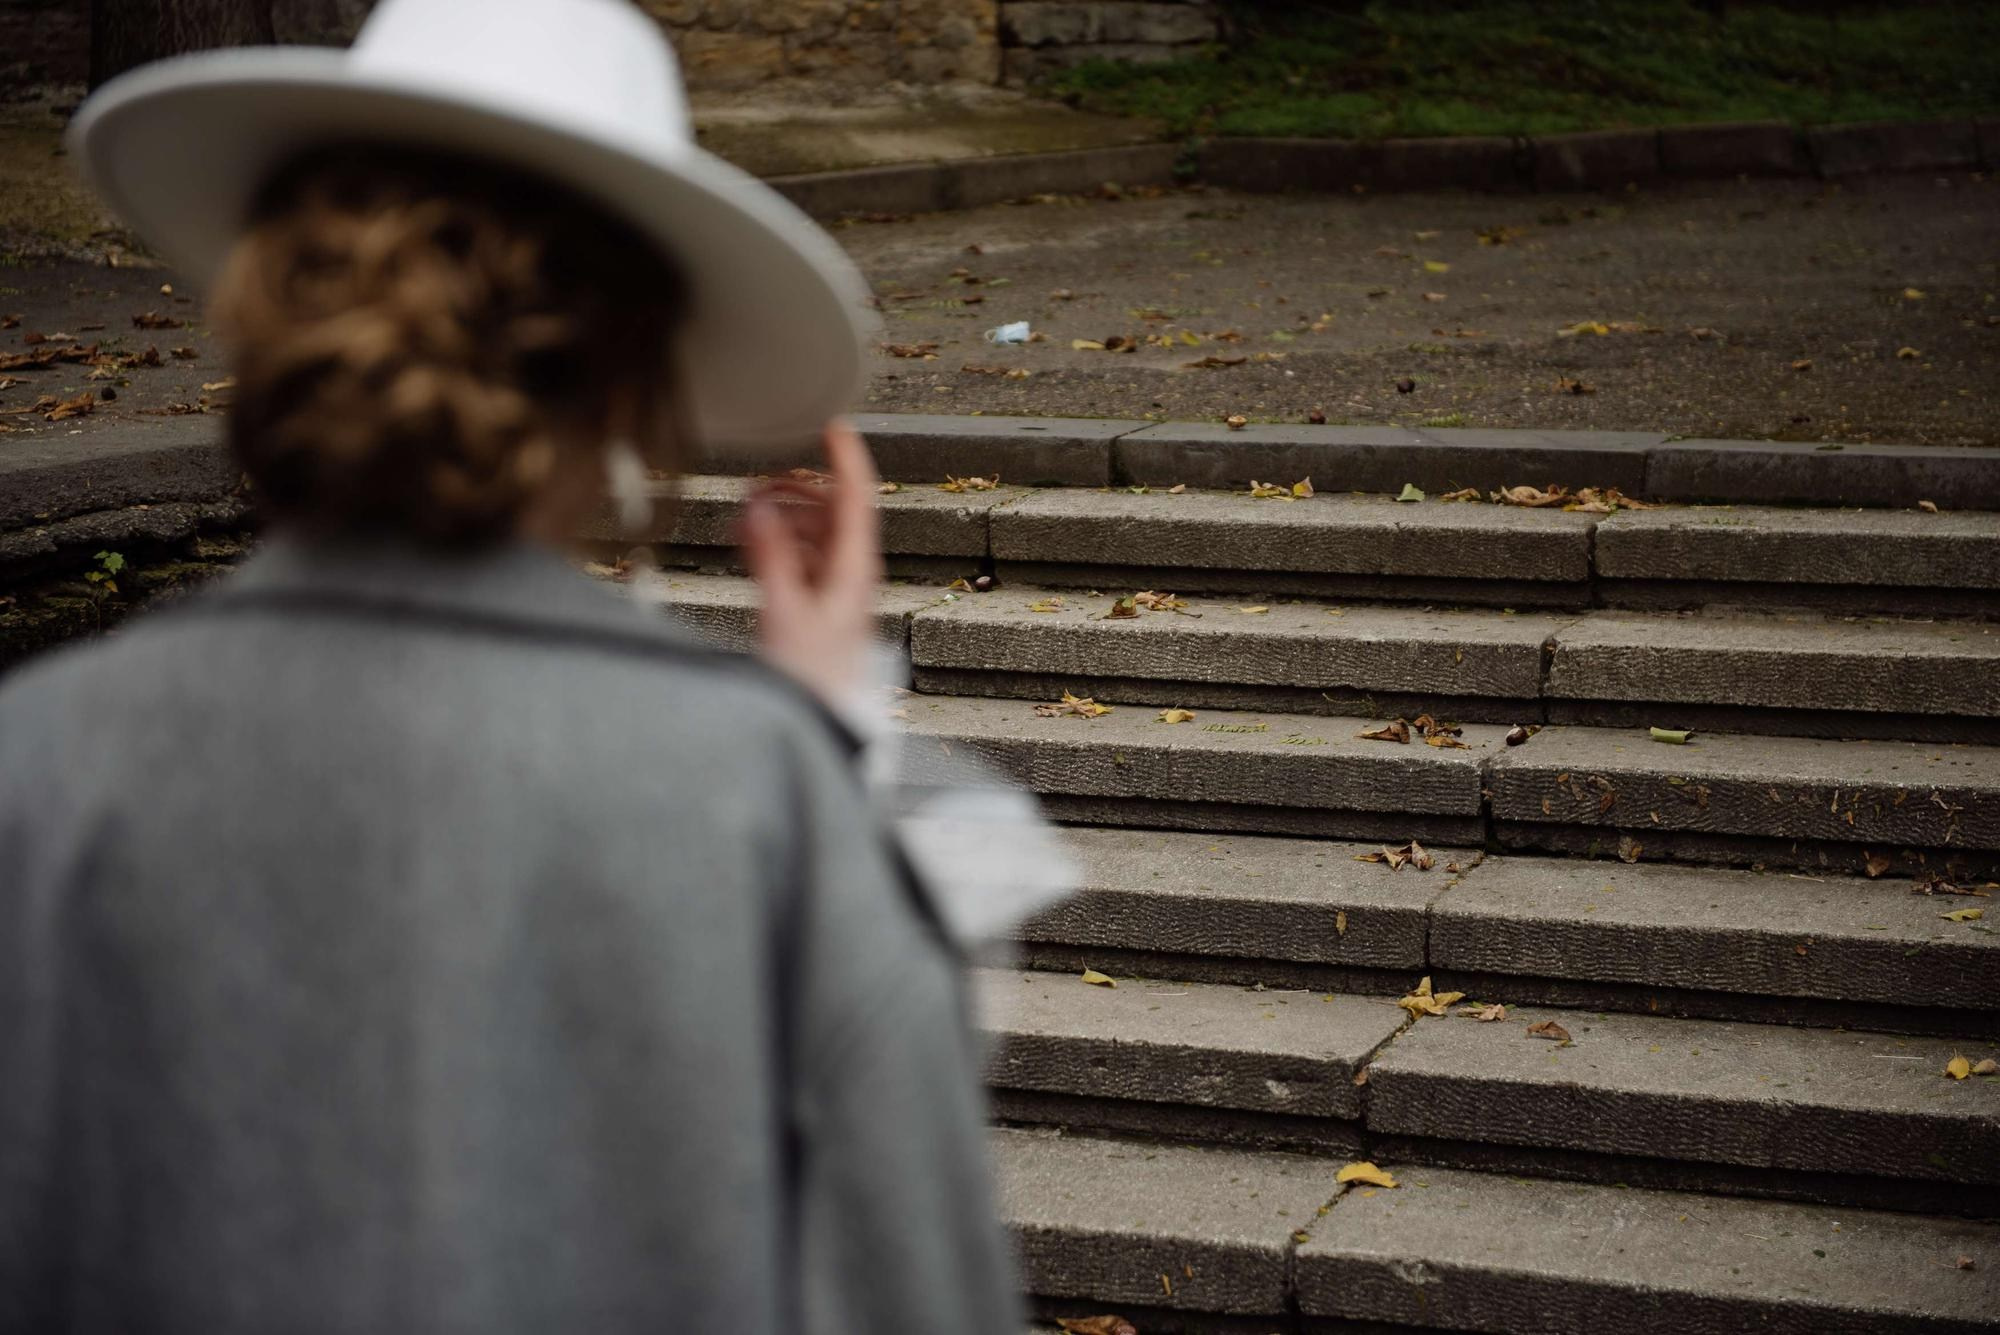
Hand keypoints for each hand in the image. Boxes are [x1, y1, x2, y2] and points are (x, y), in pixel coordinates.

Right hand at [740, 420, 884, 709]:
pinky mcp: (815, 605)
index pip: (857, 499)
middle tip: (763, 477)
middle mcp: (849, 575)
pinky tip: (750, 540)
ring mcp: (833, 590)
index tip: (833, 424)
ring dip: (784, 514)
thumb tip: (759, 506)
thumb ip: (770, 558)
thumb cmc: (809, 678)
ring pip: (814, 533)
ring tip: (749, 510)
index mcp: (854, 570)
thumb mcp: (784, 613)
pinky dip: (777, 541)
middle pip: (833, 511)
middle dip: (799, 487)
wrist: (814, 722)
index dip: (847, 458)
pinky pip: (800, 558)